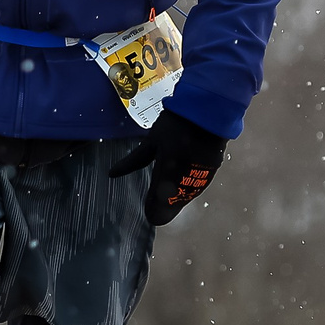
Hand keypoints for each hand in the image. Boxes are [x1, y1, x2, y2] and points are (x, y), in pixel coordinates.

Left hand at [109, 109, 227, 225]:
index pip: (158, 210)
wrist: (209, 113)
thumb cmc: (178, 125)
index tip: (146, 211)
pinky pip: (195, 188)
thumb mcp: (152, 142)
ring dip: (175, 197)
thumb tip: (113, 173)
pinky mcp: (211, 174)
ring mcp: (200, 180)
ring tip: (166, 187)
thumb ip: (134, 161)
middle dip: (162, 206)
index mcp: (167, 177)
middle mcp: (185, 184)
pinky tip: (181, 178)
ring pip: (184, 199)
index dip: (151, 212)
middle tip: (154, 201)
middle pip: (172, 209)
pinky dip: (186, 187)